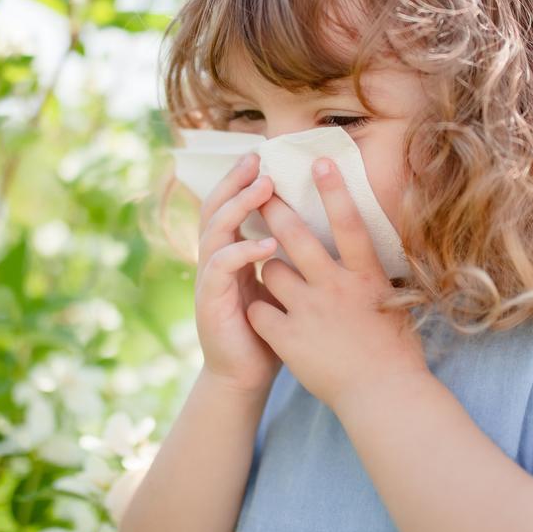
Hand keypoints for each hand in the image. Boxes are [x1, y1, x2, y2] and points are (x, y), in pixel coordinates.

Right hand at [192, 151, 286, 395]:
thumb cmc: (270, 329)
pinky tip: (265, 243)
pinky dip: (242, 251)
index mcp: (231, 253)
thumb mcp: (281, 285)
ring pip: (215, 231)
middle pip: (216, 208)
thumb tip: (323, 225)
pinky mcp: (210, 302)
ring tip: (263, 188)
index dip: (242, 181)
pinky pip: (221, 267)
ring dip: (239, 206)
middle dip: (235, 181)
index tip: (264, 155)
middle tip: (257, 158)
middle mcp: (215, 260)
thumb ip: (289, 256)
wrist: (247, 376)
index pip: (231, 206)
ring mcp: (208, 280)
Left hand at [245, 156, 428, 411]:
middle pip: (297, 237)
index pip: (349, 223)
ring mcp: (310, 312)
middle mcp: (336, 287)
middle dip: (274, 209)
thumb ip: (373, 275)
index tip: (318, 162)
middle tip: (261, 192)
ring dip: (269, 268)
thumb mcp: (394, 302)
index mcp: (366, 276)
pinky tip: (265, 315)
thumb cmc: (395, 351)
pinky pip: (259, 309)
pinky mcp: (289, 338)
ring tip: (275, 276)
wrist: (383, 396)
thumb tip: (366, 250)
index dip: (334, 190)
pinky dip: (259, 309)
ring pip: (271, 270)